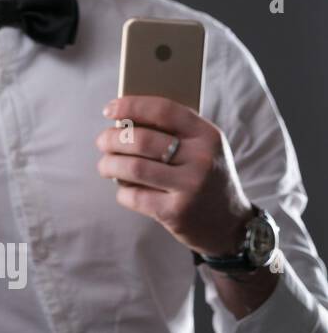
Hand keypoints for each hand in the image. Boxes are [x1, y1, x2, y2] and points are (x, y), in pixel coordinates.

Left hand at [96, 95, 252, 256]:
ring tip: (105, 166)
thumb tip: (122, 119)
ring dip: (109, 165)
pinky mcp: (176, 212)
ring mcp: (190, 187)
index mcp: (208, 136)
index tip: (109, 110)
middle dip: (111, 139)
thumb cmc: (205, 178)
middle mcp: (202, 159)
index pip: (164, 111)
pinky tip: (125, 188)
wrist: (230, 226)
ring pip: (133, 167)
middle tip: (102, 142)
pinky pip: (134, 195)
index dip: (131, 106)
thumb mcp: (203, 149)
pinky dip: (122, 190)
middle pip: (141, 140)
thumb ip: (174, 132)